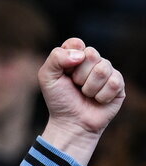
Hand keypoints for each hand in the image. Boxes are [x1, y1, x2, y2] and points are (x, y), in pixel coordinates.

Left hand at [39, 38, 124, 163]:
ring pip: (103, 68)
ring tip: (85, 94)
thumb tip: (81, 54)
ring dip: (90, 87)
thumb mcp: (47, 78)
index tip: (65, 71)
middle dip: (79, 75)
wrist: (71, 123)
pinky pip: (113, 82)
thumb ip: (55, 58)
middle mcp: (92, 61)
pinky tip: (97, 100)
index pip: (75, 43)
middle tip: (75, 86)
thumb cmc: (59, 100)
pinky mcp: (118, 84)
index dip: (70, 56)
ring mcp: (106, 72)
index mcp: (74, 57)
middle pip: (91, 54)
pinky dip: (101, 95)